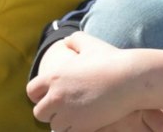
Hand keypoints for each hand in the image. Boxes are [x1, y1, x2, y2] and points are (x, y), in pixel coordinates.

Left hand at [28, 32, 150, 128]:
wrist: (131, 80)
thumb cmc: (112, 60)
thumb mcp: (90, 44)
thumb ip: (74, 40)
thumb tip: (66, 41)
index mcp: (54, 77)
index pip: (31, 92)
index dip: (38, 96)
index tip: (48, 97)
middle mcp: (57, 96)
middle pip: (40, 113)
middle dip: (50, 113)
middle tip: (62, 110)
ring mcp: (69, 114)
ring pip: (55, 127)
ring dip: (63, 123)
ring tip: (75, 117)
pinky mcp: (83, 126)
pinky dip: (76, 130)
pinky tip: (85, 123)